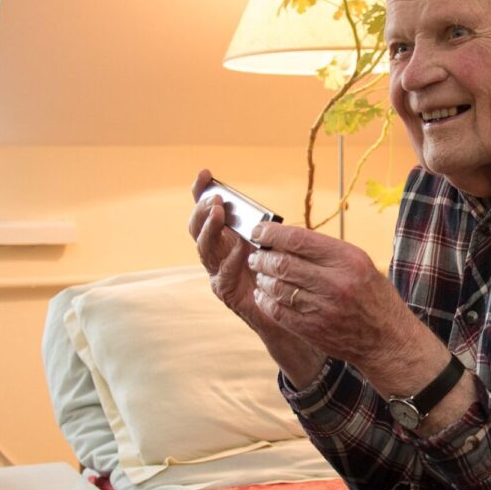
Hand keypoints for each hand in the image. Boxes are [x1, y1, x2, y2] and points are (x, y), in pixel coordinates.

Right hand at [188, 170, 323, 381]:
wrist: (292, 316)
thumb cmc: (285, 277)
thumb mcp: (278, 246)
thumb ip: (269, 233)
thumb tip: (269, 218)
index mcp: (227, 238)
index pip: (209, 212)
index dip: (202, 193)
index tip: (204, 173)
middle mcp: (218, 254)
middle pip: (198, 228)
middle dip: (202, 210)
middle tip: (214, 199)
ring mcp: (219, 273)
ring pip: (205, 249)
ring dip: (210, 229)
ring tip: (218, 213)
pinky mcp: (227, 293)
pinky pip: (222, 274)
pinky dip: (229, 260)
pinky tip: (238, 249)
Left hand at [245, 220, 446, 395]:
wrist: (387, 340)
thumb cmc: (374, 297)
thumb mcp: (360, 264)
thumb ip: (326, 252)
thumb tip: (288, 241)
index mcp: (348, 260)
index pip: (299, 239)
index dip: (272, 233)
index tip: (259, 231)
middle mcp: (335, 283)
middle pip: (283, 264)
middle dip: (263, 258)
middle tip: (257, 256)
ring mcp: (322, 309)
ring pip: (277, 288)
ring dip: (263, 279)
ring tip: (261, 274)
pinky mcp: (311, 329)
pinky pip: (278, 312)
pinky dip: (265, 301)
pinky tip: (264, 295)